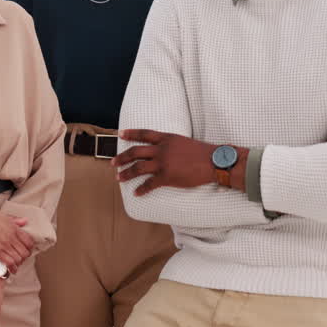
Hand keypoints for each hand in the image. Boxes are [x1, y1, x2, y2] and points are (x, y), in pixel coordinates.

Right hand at [0, 208, 34, 273]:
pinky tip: (11, 269)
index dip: (29, 248)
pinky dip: (12, 268)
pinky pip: (9, 263)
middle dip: (24, 257)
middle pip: (25, 252)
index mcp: (14, 228)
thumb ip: (14, 220)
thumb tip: (24, 221)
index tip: (27, 250)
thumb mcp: (2, 215)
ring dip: (18, 263)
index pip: (29, 241)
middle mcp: (11, 237)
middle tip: (21, 258)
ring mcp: (4, 245)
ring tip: (15, 264)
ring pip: (19, 259)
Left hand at [113, 129, 227, 194]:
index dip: (130, 133)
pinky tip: (136, 193)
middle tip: (113, 162)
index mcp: (166, 138)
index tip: (120, 134)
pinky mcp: (167, 177)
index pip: (144, 134)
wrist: (213, 162)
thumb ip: (169, 143)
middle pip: (135, 152)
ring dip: (127, 173)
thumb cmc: (201, 152)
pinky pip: (150, 184)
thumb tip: (162, 148)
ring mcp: (163, 163)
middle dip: (122, 157)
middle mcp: (161, 149)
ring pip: (138, 168)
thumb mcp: (183, 141)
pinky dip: (141, 189)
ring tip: (119, 178)